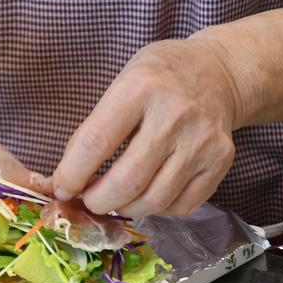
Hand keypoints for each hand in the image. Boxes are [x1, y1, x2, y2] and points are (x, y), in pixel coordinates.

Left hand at [53, 38, 238, 216]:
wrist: (218, 73)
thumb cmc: (158, 79)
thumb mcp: (120, 84)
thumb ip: (94, 128)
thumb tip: (65, 179)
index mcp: (140, 88)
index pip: (96, 142)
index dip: (72, 174)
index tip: (61, 188)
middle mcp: (175, 115)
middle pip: (127, 181)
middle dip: (97, 201)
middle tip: (88, 201)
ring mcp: (202, 141)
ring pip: (154, 201)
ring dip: (125, 209)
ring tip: (115, 199)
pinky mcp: (221, 161)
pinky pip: (181, 206)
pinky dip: (156, 209)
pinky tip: (147, 194)